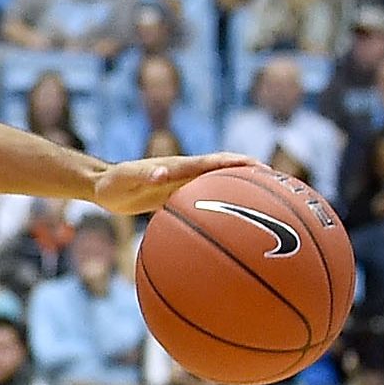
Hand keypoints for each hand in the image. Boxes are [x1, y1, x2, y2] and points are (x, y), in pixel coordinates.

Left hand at [89, 153, 257, 215]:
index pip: (212, 163)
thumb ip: (141, 176)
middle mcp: (184, 172)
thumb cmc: (111, 184)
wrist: (103, 187)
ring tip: (269, 200)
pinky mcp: (178, 195)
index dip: (236, 164)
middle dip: (250, 173)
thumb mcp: (124, 181)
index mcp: (176, 167)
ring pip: (218, 184)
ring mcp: (183, 183)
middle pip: (223, 170)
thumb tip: (160, 174)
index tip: (261, 167)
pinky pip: (206, 198)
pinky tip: (233, 221)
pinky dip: (223, 203)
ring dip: (241, 188)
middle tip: (280, 183)